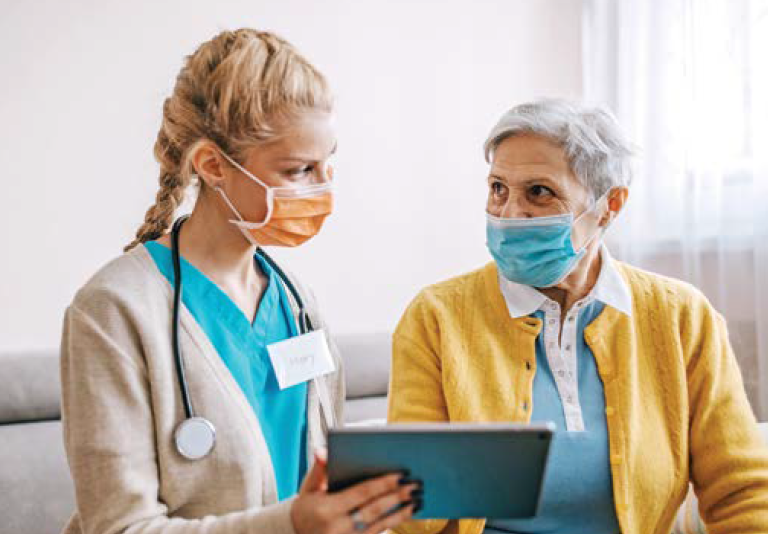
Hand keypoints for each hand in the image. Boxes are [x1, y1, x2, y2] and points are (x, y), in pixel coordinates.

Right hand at [291, 449, 421, 533]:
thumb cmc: (306, 508)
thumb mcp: (308, 487)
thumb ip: (319, 469)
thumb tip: (322, 451)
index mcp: (327, 509)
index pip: (361, 493)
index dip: (382, 484)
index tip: (400, 474)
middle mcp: (338, 528)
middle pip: (374, 510)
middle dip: (396, 496)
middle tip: (415, 484)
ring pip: (380, 525)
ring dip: (400, 513)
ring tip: (416, 500)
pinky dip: (392, 523)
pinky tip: (405, 513)